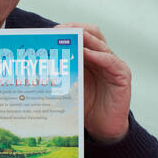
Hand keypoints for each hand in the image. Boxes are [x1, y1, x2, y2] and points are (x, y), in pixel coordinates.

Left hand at [56, 23, 130, 143]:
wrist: (103, 128)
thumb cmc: (85, 107)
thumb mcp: (69, 86)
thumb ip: (60, 73)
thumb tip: (35, 65)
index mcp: (90, 58)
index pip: (81, 36)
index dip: (69, 30)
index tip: (53, 31)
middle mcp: (102, 58)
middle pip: (92, 34)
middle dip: (77, 29)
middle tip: (60, 31)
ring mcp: (113, 65)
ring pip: (100, 45)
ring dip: (86, 39)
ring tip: (73, 36)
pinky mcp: (122, 75)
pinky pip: (110, 61)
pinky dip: (98, 55)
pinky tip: (86, 53)